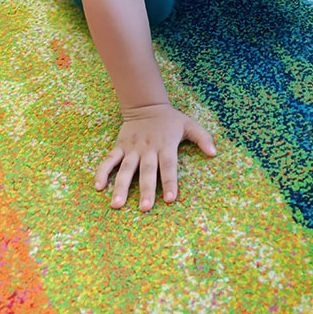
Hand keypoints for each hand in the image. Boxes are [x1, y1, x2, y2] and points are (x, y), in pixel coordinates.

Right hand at [94, 103, 216, 210]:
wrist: (145, 105)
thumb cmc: (170, 120)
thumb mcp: (189, 125)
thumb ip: (203, 138)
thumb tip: (214, 153)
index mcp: (166, 145)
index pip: (169, 166)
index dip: (170, 182)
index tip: (171, 199)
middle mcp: (148, 149)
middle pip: (147, 171)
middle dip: (146, 190)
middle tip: (145, 208)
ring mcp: (132, 149)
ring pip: (125, 170)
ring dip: (120, 187)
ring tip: (117, 205)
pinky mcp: (119, 147)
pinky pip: (108, 161)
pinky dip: (102, 172)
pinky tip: (98, 187)